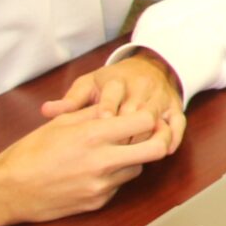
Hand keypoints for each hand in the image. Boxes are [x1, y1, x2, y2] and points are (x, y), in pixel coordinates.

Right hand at [0, 105, 175, 225]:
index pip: (144, 121)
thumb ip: (95, 113)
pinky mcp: (98, 202)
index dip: (150, 116)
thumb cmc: (31, 152)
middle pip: (156, 150)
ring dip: (133, 159)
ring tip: (113, 152)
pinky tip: (95, 171)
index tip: (147, 116)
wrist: (9, 188)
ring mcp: (102, 185)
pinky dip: (115, 176)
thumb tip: (120, 106)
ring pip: (138, 169)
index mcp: (93, 135)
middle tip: (155, 133)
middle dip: (160, 139)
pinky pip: (119, 185)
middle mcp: (103, 161)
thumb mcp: (62, 122)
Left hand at [43, 50, 185, 154]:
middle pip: (134, 111)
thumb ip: (71, 100)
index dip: (107, 109)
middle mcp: (141, 87)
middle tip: (111, 154)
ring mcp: (160, 98)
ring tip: (130, 159)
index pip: (112, 94)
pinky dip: (173, 137)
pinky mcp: (175, 108)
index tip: (101, 123)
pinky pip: (178, 124)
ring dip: (145, 138)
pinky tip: (163, 152)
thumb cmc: (112, 82)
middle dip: (124, 132)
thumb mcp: (89, 84)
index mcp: (117, 80)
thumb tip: (47, 111)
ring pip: (156, 120)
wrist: (150, 67)